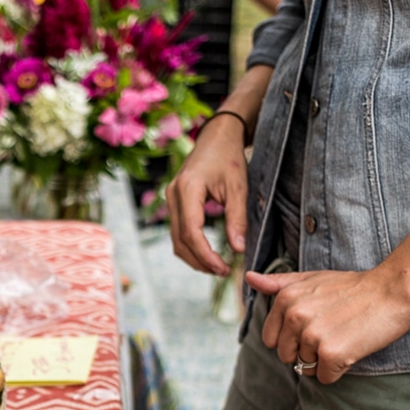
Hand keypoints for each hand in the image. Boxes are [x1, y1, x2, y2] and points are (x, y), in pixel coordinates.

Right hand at [164, 113, 248, 275]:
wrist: (217, 137)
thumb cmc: (229, 157)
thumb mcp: (239, 187)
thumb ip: (237, 218)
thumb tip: (239, 249)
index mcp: (187, 188)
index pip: (191, 231)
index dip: (205, 255)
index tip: (223, 268)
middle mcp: (173, 195)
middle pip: (179, 240)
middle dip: (200, 261)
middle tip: (223, 271)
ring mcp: (171, 199)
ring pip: (175, 239)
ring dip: (194, 257)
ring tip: (217, 266)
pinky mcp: (174, 203)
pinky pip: (178, 232)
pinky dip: (191, 247)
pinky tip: (208, 254)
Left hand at [245, 267, 409, 383]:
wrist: (392, 290)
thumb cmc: (352, 287)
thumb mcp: (312, 279)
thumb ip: (279, 283)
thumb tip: (249, 277)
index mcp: (285, 299)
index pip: (271, 340)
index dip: (292, 339)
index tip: (315, 326)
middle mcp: (295, 316)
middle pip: (287, 356)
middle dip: (307, 351)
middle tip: (332, 331)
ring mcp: (313, 335)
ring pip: (306, 368)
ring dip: (324, 360)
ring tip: (344, 336)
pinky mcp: (332, 353)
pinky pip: (325, 377)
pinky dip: (339, 369)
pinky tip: (353, 348)